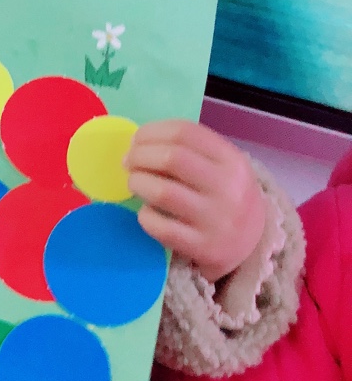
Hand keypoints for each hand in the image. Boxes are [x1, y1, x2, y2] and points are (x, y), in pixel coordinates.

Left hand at [125, 120, 266, 282]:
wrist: (252, 243)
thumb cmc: (225, 196)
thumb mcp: (222, 167)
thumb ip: (188, 151)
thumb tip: (138, 144)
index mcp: (232, 160)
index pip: (185, 133)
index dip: (151, 132)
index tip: (136, 140)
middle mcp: (227, 188)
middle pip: (172, 158)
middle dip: (140, 156)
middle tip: (128, 161)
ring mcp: (216, 219)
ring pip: (163, 192)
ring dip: (138, 182)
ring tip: (134, 183)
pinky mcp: (202, 247)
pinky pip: (161, 227)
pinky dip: (145, 216)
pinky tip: (146, 212)